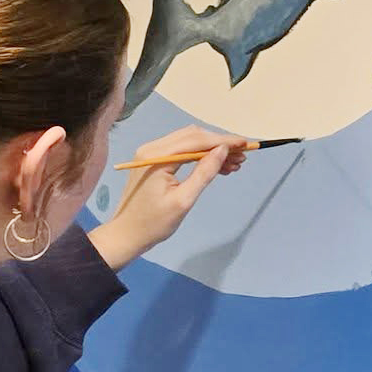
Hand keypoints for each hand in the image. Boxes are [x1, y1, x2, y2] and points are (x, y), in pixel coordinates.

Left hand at [88, 126, 246, 271]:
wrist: (127, 234)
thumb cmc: (154, 223)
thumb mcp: (184, 200)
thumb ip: (204, 173)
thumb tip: (223, 150)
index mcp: (156, 156)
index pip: (195, 140)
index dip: (222, 140)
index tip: (245, 144)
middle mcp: (152, 148)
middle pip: (193, 137)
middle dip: (219, 144)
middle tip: (243, 155)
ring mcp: (152, 153)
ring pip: (189, 142)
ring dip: (212, 150)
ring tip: (235, 163)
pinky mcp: (154, 160)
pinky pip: (182, 151)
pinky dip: (201, 156)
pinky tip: (219, 166)